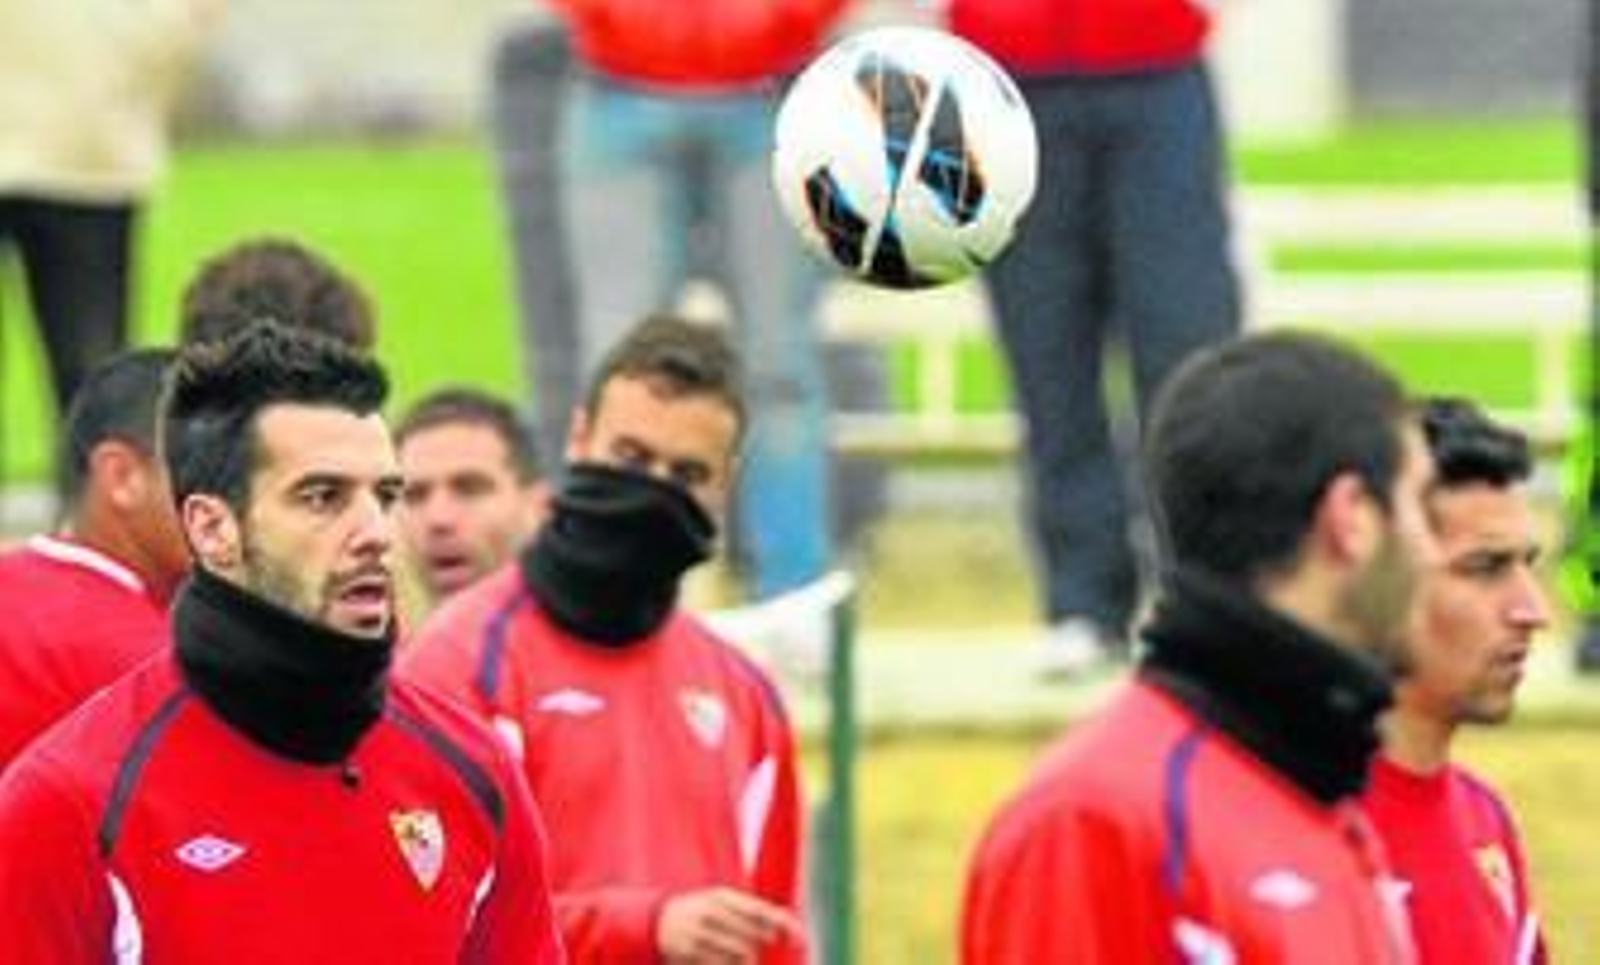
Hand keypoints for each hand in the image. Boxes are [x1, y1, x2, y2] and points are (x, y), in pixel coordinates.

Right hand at [656, 886, 802, 963]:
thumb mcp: (723, 903)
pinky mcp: (690, 952)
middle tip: (763, 941)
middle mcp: (712, 912)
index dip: (784, 925)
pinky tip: (726, 960)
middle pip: (755, 935)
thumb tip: (787, 925)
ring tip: (744, 954)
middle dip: (764, 942)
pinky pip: (723, 964)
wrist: (657, 920)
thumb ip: (752, 912)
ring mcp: (700, 932)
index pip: (761, 910)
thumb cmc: (701, 911)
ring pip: (743, 953)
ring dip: (749, 959)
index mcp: (723, 896)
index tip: (801, 939)